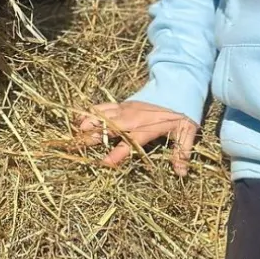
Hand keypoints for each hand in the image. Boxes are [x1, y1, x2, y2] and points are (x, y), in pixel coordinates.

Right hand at [76, 101, 198, 176]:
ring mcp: (125, 109)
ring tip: (73, 133)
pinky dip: (91, 112)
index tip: (103, 164)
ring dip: (88, 124)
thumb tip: (182, 172)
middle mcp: (131, 119)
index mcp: (145, 129)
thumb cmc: (181, 111)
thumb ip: (182, 152)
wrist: (178, 85)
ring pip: (102, 116)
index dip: (116, 154)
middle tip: (75, 146)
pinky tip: (80, 117)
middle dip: (91, 137)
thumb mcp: (186, 132)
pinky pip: (104, 107)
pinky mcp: (123, 103)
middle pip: (108, 129)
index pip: (128, 144)